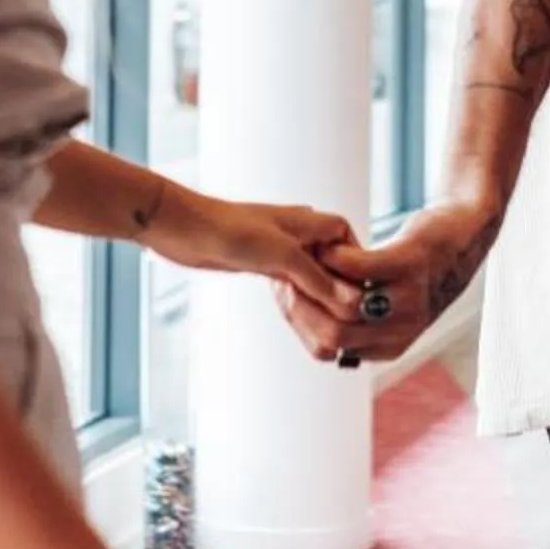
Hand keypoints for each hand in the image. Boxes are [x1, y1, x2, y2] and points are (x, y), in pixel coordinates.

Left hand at [152, 194, 366, 323]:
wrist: (183, 228)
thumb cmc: (229, 229)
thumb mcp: (282, 257)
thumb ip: (319, 279)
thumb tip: (353, 302)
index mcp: (313, 221)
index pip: (351, 245)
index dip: (360, 271)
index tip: (367, 298)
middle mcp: (302, 233)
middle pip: (334, 266)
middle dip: (339, 292)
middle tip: (345, 322)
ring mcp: (283, 250)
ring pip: (313, 279)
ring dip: (319, 300)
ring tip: (327, 327)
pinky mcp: (265, 264)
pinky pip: (294, 286)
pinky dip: (300, 301)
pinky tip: (303, 319)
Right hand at [277, 199, 495, 368]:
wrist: (461, 234)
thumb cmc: (412, 270)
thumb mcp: (383, 304)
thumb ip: (349, 318)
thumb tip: (298, 321)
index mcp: (388, 347)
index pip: (326, 349)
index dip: (299, 321)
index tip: (287, 291)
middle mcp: (401, 331)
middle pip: (332, 333)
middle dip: (300, 302)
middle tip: (287, 273)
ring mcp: (409, 300)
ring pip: (344, 304)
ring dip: (316, 277)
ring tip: (306, 257)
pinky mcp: (410, 265)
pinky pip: (359, 266)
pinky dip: (336, 254)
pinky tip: (330, 242)